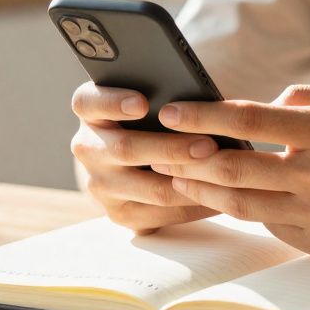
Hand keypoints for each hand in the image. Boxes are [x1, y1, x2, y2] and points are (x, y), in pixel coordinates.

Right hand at [70, 81, 219, 234]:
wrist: (127, 162)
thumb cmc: (149, 117)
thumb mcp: (146, 98)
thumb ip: (162, 94)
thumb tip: (202, 97)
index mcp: (90, 111)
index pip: (88, 102)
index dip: (113, 102)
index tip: (142, 104)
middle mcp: (87, 148)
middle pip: (125, 149)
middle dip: (171, 148)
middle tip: (208, 145)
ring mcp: (100, 185)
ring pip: (148, 188)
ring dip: (189, 180)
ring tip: (222, 172)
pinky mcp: (119, 215)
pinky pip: (160, 215)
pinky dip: (193, 206)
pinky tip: (219, 196)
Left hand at [151, 83, 309, 257]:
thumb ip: (303, 99)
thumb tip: (256, 108)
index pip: (250, 121)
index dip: (203, 116)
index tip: (169, 111)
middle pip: (236, 169)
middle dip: (189, 158)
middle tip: (158, 149)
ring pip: (244, 204)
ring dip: (204, 191)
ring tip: (177, 176)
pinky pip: (272, 226)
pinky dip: (248, 210)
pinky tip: (227, 198)